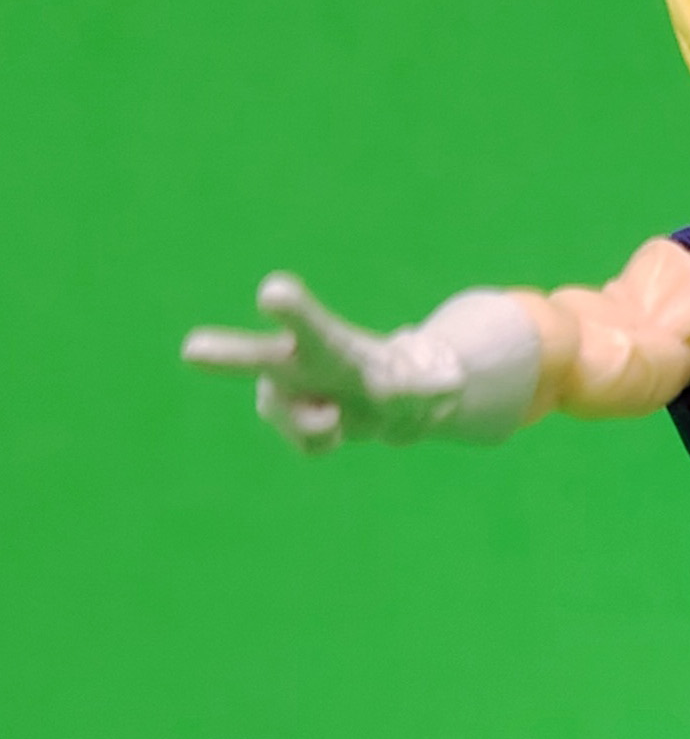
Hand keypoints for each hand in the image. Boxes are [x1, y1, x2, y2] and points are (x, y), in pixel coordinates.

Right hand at [183, 273, 470, 453]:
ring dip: (321, 424)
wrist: (396, 403)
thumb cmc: (410, 381)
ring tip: (342, 415)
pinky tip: (341, 424)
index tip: (272, 292)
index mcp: (329, 342)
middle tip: (191, 349)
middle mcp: (298, 364)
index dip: (292, 310)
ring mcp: (292, 396)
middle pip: (262, 360)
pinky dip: (329, 441)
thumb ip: (438, 385)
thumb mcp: (436, 382)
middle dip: (229, 356)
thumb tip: (449, 387)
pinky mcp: (298, 429)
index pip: (309, 324)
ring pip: (292, 418)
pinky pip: (310, 446)